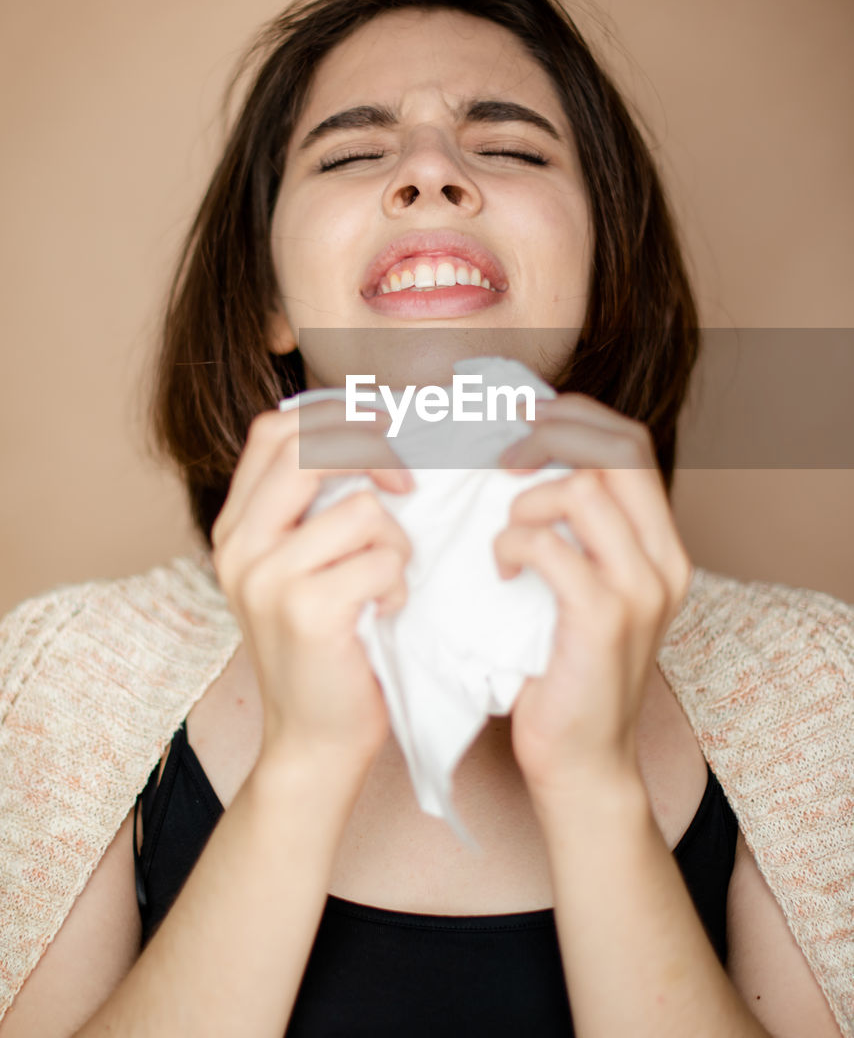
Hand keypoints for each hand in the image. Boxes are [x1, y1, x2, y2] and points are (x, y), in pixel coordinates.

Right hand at [211, 400, 413, 777]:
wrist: (313, 739)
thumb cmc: (326, 647)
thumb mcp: (301, 567)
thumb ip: (313, 508)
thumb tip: (374, 432)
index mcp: (235, 527)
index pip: (275, 430)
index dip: (334, 415)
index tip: (382, 430)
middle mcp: (240, 546)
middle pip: (312, 449)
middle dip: (374, 453)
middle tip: (406, 485)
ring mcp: (267, 578)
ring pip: (362, 509)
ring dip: (395, 543)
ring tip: (386, 583)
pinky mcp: (307, 611)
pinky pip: (381, 559)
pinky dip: (398, 584)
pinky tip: (384, 613)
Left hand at [493, 394, 693, 805]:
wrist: (582, 762)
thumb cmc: (565, 671)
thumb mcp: (585, 590)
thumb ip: (576, 532)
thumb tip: (522, 460)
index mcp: (662, 546)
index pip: (632, 443)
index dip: (576, 418)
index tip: (524, 420)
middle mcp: (664, 561)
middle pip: (615, 452)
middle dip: (549, 438)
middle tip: (502, 460)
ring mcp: (640, 590)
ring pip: (584, 490)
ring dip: (527, 500)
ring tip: (505, 533)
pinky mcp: (604, 620)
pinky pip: (553, 548)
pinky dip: (514, 544)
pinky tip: (501, 570)